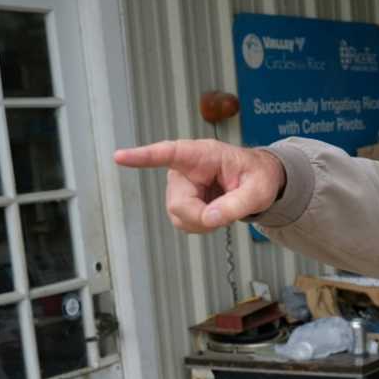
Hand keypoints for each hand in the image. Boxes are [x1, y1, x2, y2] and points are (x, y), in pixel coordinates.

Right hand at [114, 139, 285, 232]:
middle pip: (178, 204)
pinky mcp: (181, 199)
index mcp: (202, 154)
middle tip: (226, 213)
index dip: (143, 157)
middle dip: (201, 217)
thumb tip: (210, 219)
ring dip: (203, 221)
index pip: (168, 153)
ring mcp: (180, 185)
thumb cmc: (259, 177)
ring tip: (223, 207)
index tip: (119, 157)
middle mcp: (185, 169)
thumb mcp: (258, 191)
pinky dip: (202, 224)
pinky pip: (184, 222)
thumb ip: (237, 204)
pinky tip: (215, 212)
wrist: (258, 180)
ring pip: (179, 217)